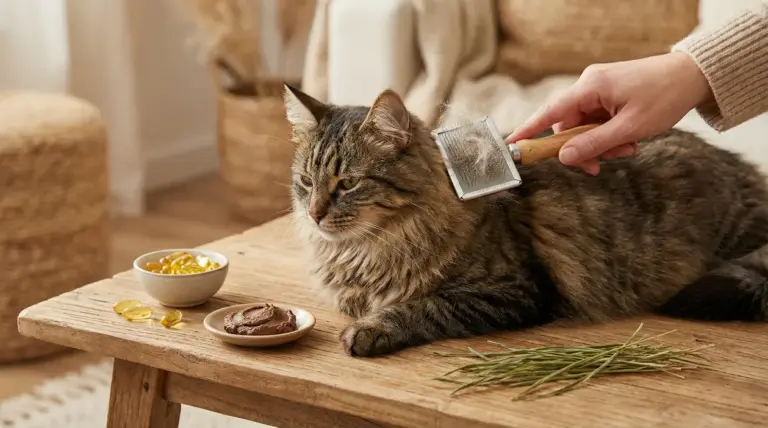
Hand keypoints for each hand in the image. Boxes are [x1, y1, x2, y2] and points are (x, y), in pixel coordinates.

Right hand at [505, 52, 712, 174]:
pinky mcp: (608, 95)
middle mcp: (589, 85)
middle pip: (568, 125)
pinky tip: (629, 140)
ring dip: (601, 144)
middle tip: (602, 165)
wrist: (693, 76)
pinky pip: (597, 121)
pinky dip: (608, 135)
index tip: (511, 146)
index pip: (550, 112)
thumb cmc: (664, 97)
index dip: (528, 131)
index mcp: (590, 87)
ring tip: (628, 148)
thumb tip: (564, 158)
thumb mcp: (630, 127)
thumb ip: (594, 144)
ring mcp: (598, 89)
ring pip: (584, 127)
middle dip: (584, 148)